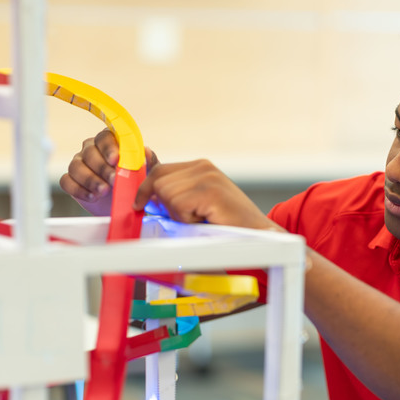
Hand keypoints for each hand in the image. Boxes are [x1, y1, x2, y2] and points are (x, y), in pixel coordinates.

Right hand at [59, 129, 158, 215]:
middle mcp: (91, 150)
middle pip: (89, 152)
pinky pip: (67, 181)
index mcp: (109, 143)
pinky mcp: (70, 181)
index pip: (105, 137)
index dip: (109, 148)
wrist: (121, 204)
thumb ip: (148, 162)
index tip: (116, 160)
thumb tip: (146, 151)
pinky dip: (79, 190)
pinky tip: (92, 196)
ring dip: (90, 180)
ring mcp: (78, 164)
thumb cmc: (133, 183)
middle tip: (114, 180)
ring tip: (103, 191)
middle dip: (102, 167)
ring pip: (76, 166)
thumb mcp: (145, 173)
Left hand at [133, 159, 280, 229]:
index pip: (159, 171)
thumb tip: (145, 163)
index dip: (146, 190)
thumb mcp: (194, 204)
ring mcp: (208, 177)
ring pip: (166, 195)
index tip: (140, 206)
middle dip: (167, 206)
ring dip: (179, 215)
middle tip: (191, 218)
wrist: (259, 236)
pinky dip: (187, 220)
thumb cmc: (226, 225)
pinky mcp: (211, 191)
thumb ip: (172, 189)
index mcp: (199, 166)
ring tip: (202, 219)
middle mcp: (203, 167)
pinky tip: (206, 220)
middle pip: (158, 183)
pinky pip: (179, 205)